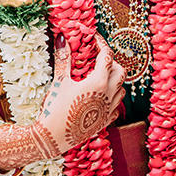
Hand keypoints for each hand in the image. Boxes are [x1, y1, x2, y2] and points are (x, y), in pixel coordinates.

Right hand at [35, 33, 125, 154]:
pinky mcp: (105, 121)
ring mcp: (109, 109)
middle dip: (112, 62)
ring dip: (115, 80)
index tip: (95, 39)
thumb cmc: (55, 108)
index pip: (107, 56)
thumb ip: (64, 58)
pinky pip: (117, 107)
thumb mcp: (59, 81)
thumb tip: (62, 37)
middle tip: (99, 59)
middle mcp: (108, 94)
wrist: (53, 138)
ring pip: (122, 89)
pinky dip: (113, 99)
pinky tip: (102, 97)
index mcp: (99, 82)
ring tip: (101, 77)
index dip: (102, 44)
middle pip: (120, 71)